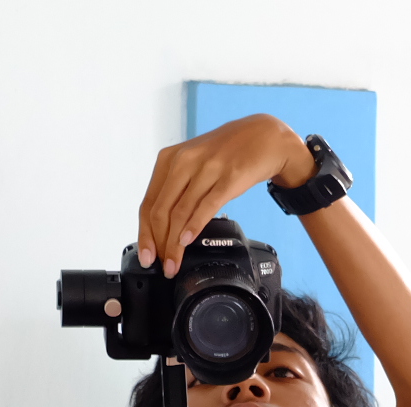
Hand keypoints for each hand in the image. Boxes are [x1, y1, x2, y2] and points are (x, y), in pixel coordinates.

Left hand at [138, 114, 314, 276]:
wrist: (264, 137)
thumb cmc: (228, 153)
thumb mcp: (195, 164)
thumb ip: (178, 188)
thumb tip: (164, 226)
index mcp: (170, 160)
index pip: (148, 203)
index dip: (145, 234)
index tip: (147, 255)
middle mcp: (184, 162)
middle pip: (160, 211)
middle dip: (158, 244)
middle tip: (162, 266)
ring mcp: (206, 169)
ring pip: (180, 213)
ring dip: (174, 244)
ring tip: (175, 264)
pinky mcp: (228, 177)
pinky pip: (205, 206)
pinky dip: (193, 226)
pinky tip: (187, 241)